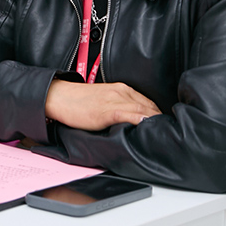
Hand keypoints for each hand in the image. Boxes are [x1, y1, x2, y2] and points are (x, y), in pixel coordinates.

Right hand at [44, 80, 160, 130]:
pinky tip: (147, 128)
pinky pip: (131, 115)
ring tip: (162, 135)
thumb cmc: (77, 102)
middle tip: (167, 134)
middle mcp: (121, 92)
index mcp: (121, 89)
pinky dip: (142, 122)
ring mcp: (115, 100)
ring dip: (154, 123)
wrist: (58, 97)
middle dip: (160, 121)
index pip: (148, 103)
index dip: (157, 116)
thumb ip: (119, 107)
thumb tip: (133, 122)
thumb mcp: (102, 101)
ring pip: (144, 111)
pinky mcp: (108, 110)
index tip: (162, 128)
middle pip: (149, 107)